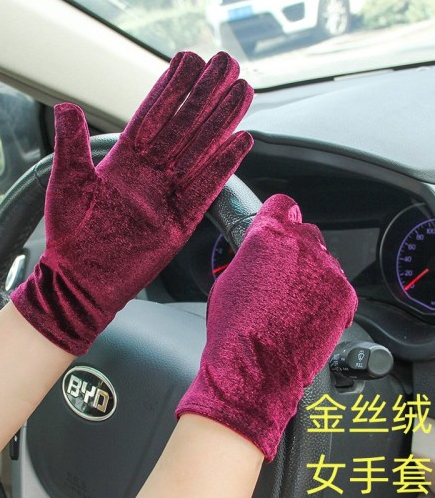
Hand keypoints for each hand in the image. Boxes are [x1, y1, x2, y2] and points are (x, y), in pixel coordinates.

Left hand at [11, 51, 253, 354]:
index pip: (153, 116)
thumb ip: (72, 145)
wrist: (82, 280)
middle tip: (227, 66)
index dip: (172, 88)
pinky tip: (240, 142)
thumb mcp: (68, 184)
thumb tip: (66, 106)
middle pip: (184, 128)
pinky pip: (206, 188)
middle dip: (205, 96)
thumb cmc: (70, 234)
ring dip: (221, 123)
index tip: (190, 61)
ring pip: (200, 152)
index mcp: (124, 161)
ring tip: (241, 93)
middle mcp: (151, 174)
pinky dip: (223, 166)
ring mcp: (168, 196)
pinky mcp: (181, 221)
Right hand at [176, 194, 356, 459]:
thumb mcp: (230, 279)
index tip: (280, 223)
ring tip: (294, 301)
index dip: (279, 215)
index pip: (283, 205)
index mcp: (266, 235)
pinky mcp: (344, 295)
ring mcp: (325, 270)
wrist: (255, 369)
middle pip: (305, 230)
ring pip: (323, 259)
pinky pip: (337, 284)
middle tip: (283, 272)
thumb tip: (263, 247)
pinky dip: (326, 295)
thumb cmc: (233, 329)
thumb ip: (252, 253)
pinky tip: (307, 313)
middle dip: (295, 246)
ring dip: (311, 272)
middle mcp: (299, 245)